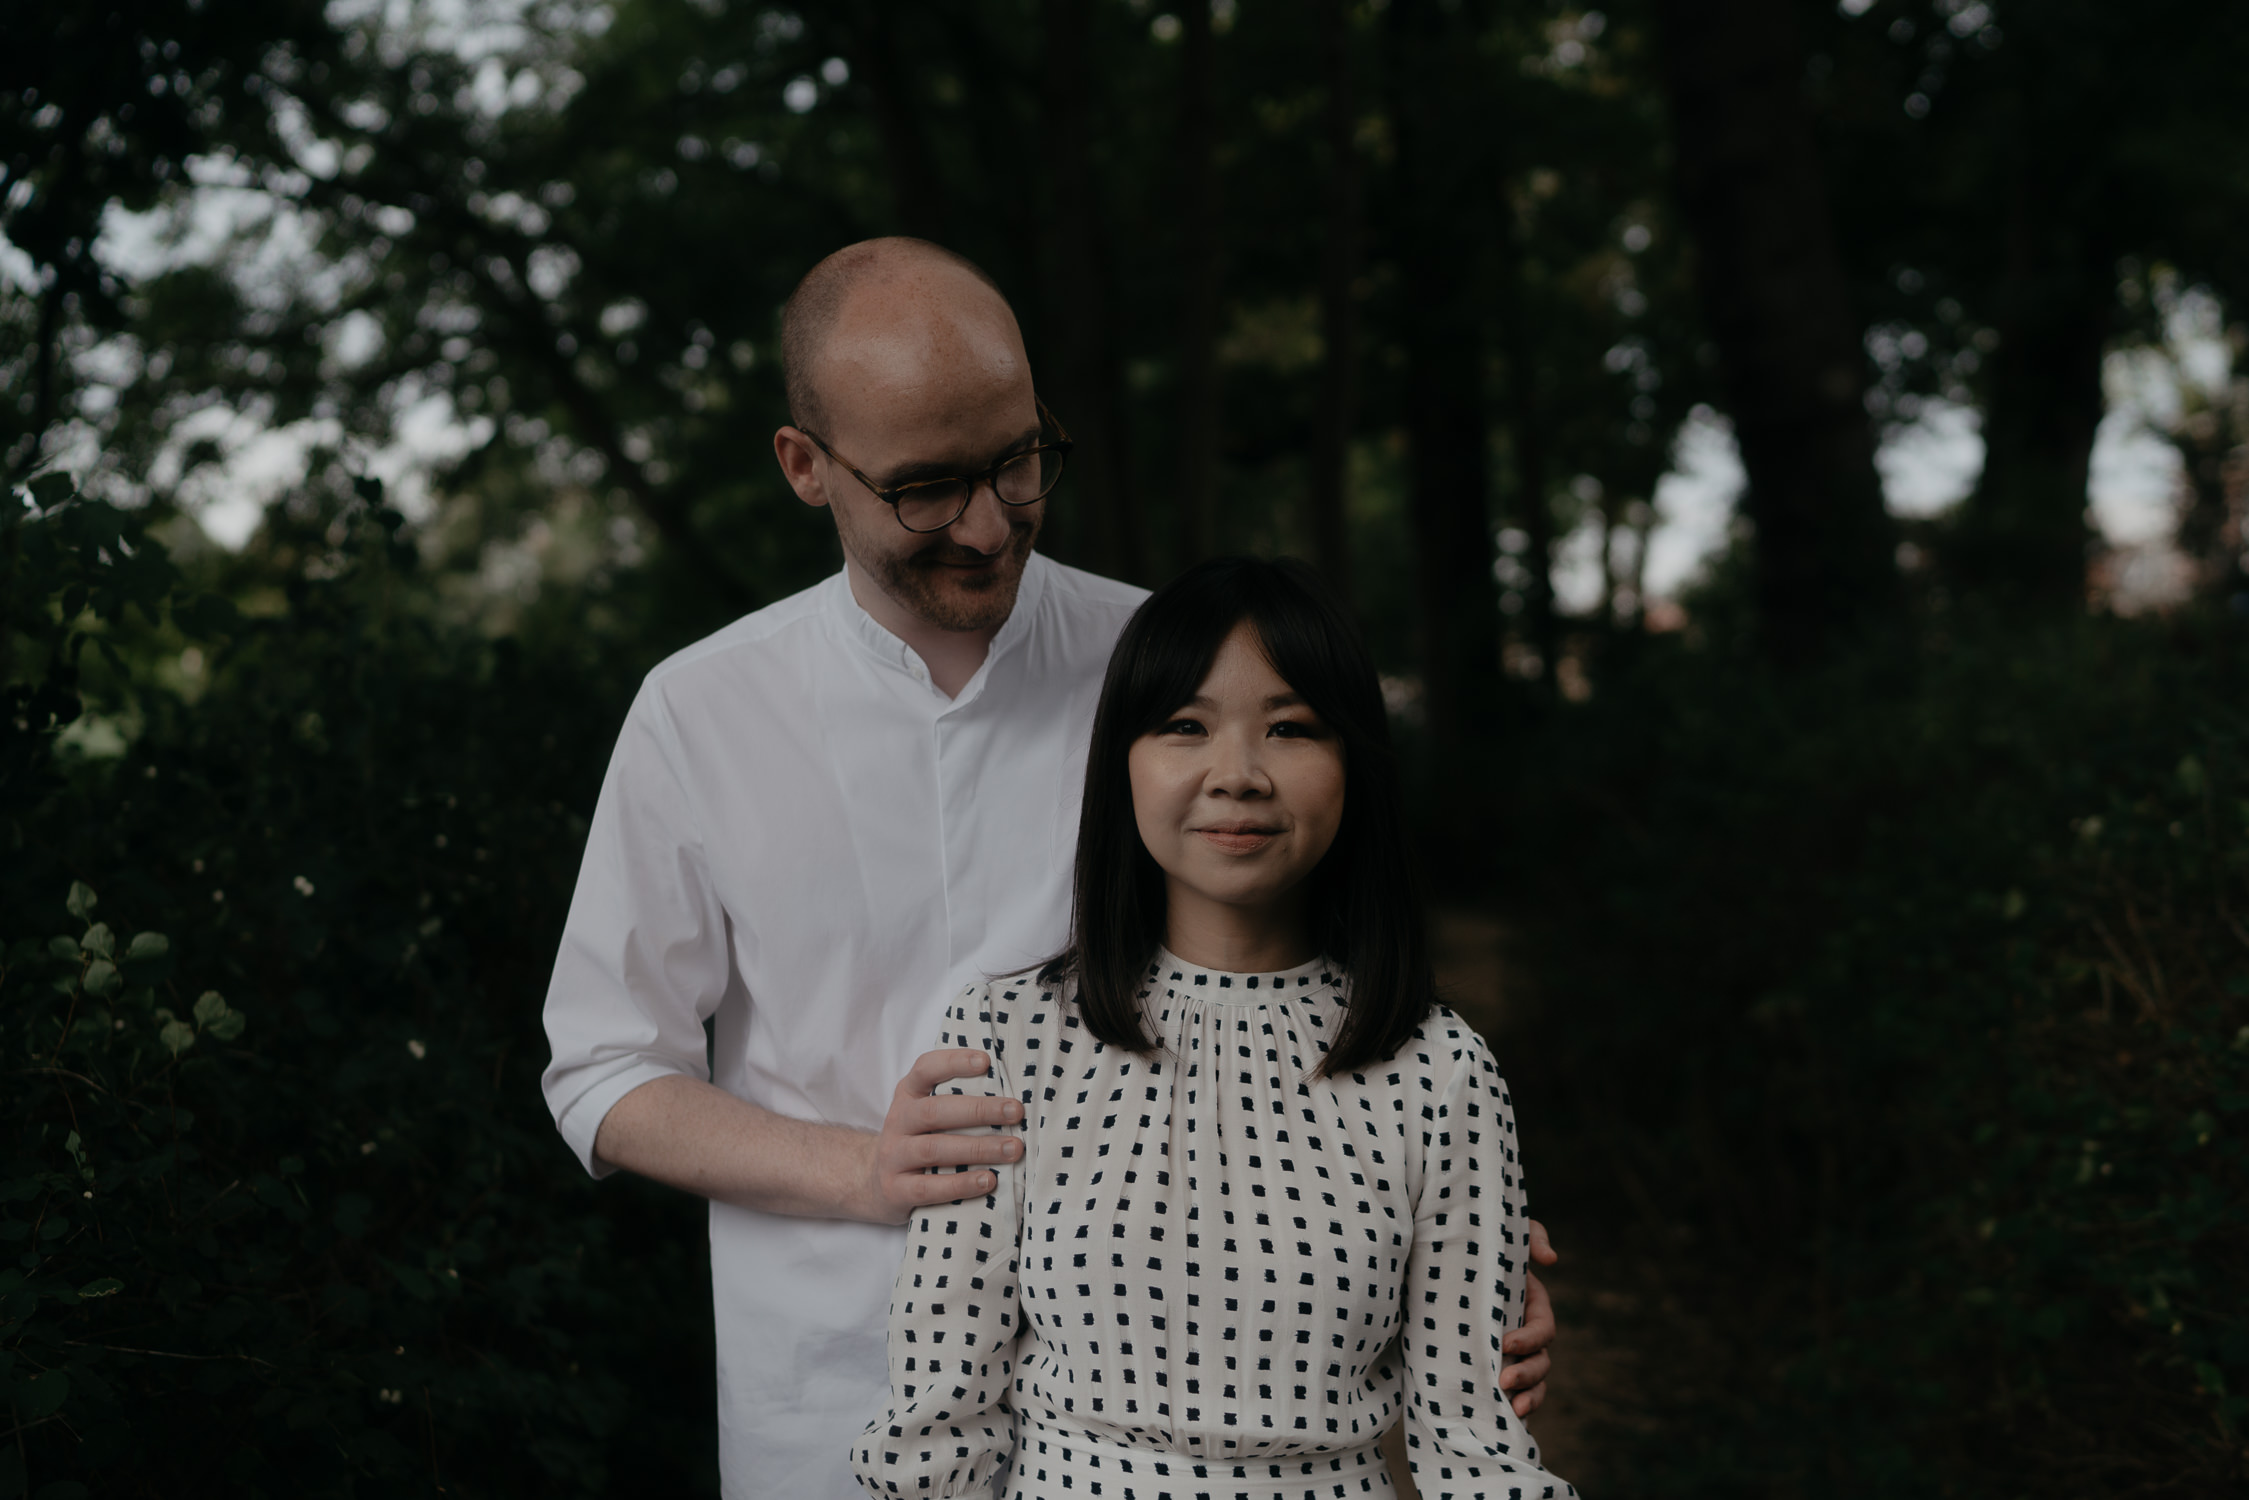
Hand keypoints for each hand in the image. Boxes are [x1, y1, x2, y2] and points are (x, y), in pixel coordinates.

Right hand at [862, 1048, 1023, 1223]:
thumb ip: (956, 1100)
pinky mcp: (895, 1190)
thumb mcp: (926, 1113)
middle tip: (1015, 1111)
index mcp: (907, 1095)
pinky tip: (988, 1180)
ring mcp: (893, 1156)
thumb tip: (1009, 1095)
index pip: (925, 1069)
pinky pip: (929, 1187)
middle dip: (980, 1110)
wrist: (874, 1183)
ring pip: (934, 1149)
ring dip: (978, 1148)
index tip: (985, 1061)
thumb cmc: (917, 1140)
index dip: (953, 1062)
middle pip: (935, 1111)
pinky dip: (961, 1184)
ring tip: (1012, 1148)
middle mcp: (897, 1121)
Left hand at [1500, 1218, 1559, 1417]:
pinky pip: (1513, 1391)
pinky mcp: (1491, 1363)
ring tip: (1514, 1407)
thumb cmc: (1482, 1246)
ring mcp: (1512, 1352)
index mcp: (1533, 1305)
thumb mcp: (1511, 1234)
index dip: (1529, 1339)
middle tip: (1506, 1381)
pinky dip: (1514, 1406)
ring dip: (1529, 1396)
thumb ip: (1534, 1235)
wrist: (1448, 1259)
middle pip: (1541, 1362)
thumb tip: (1550, 1259)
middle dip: (1528, 1374)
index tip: (1505, 1343)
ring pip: (1533, 1382)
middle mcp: (1526, 1332)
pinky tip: (1506, 1418)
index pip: (1543, 1329)